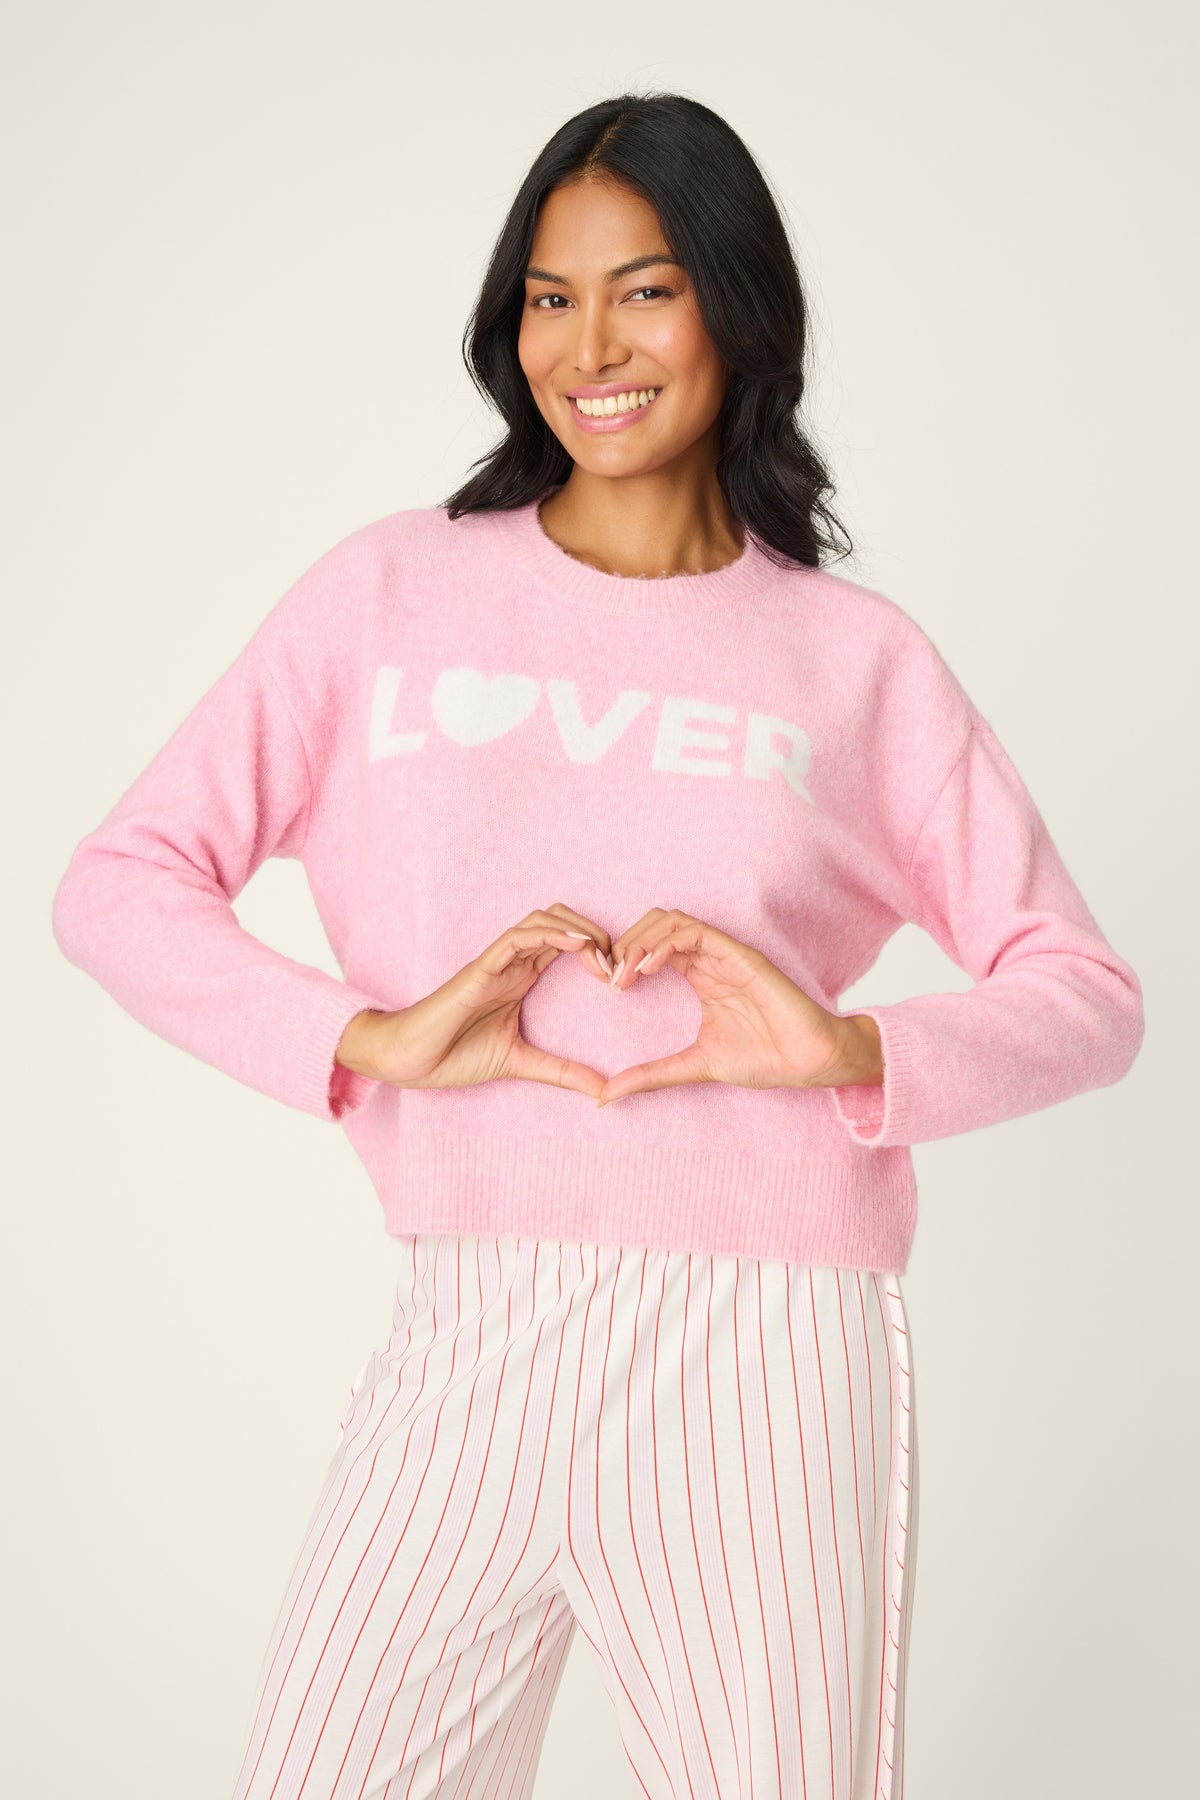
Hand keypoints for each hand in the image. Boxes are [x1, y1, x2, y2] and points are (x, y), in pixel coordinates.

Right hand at [336, 904, 616, 1099]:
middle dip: (595, 933)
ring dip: (577, 930)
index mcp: (523, 977)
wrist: (409, 1060)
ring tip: (601, 955)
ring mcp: (497, 962)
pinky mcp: (480, 967)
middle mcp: (513, 963)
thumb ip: (561, 1071)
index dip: (600, 951)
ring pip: (542, 920)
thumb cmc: (454, 1055)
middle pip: (561, 921)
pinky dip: (548, 934)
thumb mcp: (520, 1063)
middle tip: (617, 966)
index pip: (568, 944)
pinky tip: (574, 945)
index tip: (622, 979)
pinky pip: (517, 938)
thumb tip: (604, 1089)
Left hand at [595, 908, 853, 1106]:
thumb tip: (605, 1097)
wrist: (808, 1062)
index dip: (623, 958)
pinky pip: (696, 933)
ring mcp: (725, 954)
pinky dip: (666, 943)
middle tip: (609, 976)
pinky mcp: (741, 955)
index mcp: (699, 975)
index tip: (607, 986)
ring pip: (672, 921)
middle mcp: (710, 959)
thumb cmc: (763, 1058)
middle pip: (655, 925)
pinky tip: (648, 968)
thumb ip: (651, 1075)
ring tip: (625, 972)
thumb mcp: (693, 1065)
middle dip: (626, 944)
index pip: (651, 947)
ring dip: (641, 941)